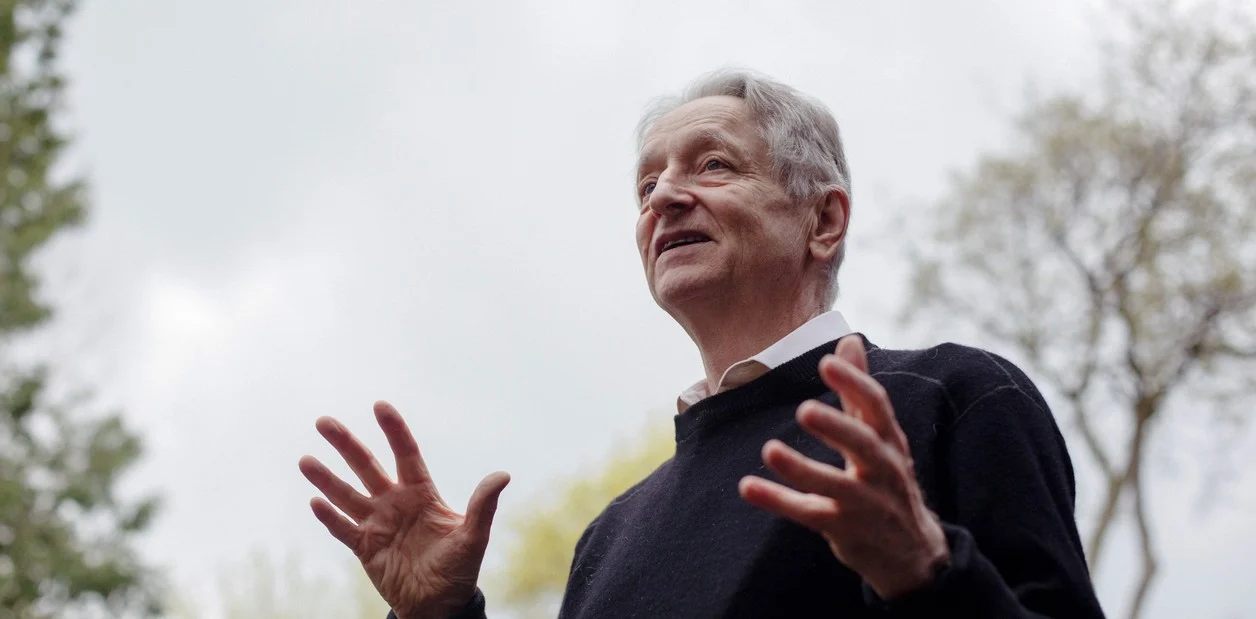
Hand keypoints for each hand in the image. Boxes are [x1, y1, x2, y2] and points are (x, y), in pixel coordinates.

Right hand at [299, 401, 509, 618]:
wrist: (439, 604)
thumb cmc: (459, 568)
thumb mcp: (473, 536)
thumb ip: (482, 506)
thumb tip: (503, 475)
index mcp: (421, 493)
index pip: (405, 454)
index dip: (394, 430)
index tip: (380, 406)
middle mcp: (395, 502)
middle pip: (367, 466)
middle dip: (346, 444)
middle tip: (324, 422)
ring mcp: (377, 523)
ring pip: (347, 495)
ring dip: (327, 479)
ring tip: (305, 461)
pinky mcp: (364, 548)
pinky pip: (344, 529)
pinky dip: (330, 517)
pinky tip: (315, 503)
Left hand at [738, 336, 948, 599]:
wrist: (912, 551)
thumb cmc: (887, 479)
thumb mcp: (881, 434)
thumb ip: (859, 390)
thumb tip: (848, 340)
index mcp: (889, 440)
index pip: (878, 407)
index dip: (855, 383)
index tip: (827, 362)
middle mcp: (883, 469)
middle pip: (863, 445)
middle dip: (837, 427)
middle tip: (804, 409)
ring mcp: (865, 502)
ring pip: (835, 486)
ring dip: (801, 469)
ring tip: (769, 450)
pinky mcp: (843, 528)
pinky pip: (809, 514)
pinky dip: (778, 501)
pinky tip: (747, 486)